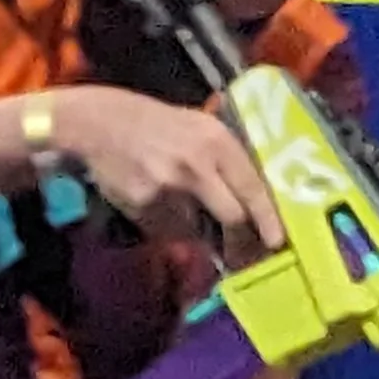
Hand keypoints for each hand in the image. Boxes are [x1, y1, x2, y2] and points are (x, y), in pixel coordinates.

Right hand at [52, 84, 282, 254]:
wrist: (101, 123)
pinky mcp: (144, 204)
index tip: (277, 241)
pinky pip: (166, 229)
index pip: (252, 187)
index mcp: (216, 140)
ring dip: (196, 231)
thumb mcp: (198, 127)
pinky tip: (153, 202)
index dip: (267, 218)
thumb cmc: (158, 125)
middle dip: (240, 241)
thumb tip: (252, 202)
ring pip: (197, 229)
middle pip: (232, 217)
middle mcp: (197, 164)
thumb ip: (225, 159)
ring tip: (178, 208)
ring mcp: (168, 187)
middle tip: (243, 255)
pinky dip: (167, 226)